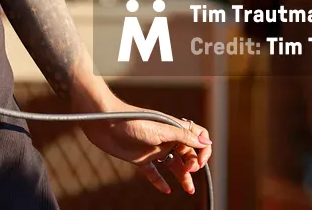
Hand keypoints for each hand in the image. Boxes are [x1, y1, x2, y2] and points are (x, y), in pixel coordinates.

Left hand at [78, 96, 211, 195]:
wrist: (105, 123)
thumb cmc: (133, 120)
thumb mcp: (161, 129)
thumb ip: (183, 137)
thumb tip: (206, 141)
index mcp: (174, 128)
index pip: (197, 137)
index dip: (203, 149)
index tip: (199, 162)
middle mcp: (166, 139)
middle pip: (187, 154)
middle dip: (192, 165)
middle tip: (189, 172)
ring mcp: (154, 149)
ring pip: (173, 165)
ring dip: (182, 176)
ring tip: (189, 190)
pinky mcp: (140, 159)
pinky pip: (154, 172)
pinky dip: (160, 181)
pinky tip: (167, 190)